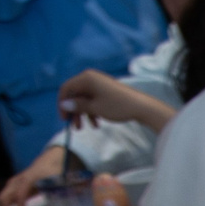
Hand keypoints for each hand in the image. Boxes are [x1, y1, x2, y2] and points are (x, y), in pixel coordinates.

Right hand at [0, 145, 66, 205]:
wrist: (50, 159)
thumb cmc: (56, 171)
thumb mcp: (62, 180)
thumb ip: (67, 192)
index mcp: (29, 179)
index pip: (19, 196)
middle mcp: (17, 181)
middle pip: (2, 199)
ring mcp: (13, 184)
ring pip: (1, 201)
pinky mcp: (12, 188)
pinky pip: (5, 201)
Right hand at [57, 70, 173, 134]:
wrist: (142, 107)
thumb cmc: (118, 106)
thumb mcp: (95, 108)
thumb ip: (78, 106)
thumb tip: (64, 104)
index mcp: (86, 78)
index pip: (66, 89)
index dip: (62, 104)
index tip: (63, 119)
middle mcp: (91, 78)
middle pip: (75, 95)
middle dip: (74, 111)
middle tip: (75, 127)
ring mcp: (99, 84)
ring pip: (85, 99)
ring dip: (84, 113)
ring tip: (87, 127)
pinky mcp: (106, 91)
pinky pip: (94, 100)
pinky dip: (93, 111)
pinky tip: (97, 123)